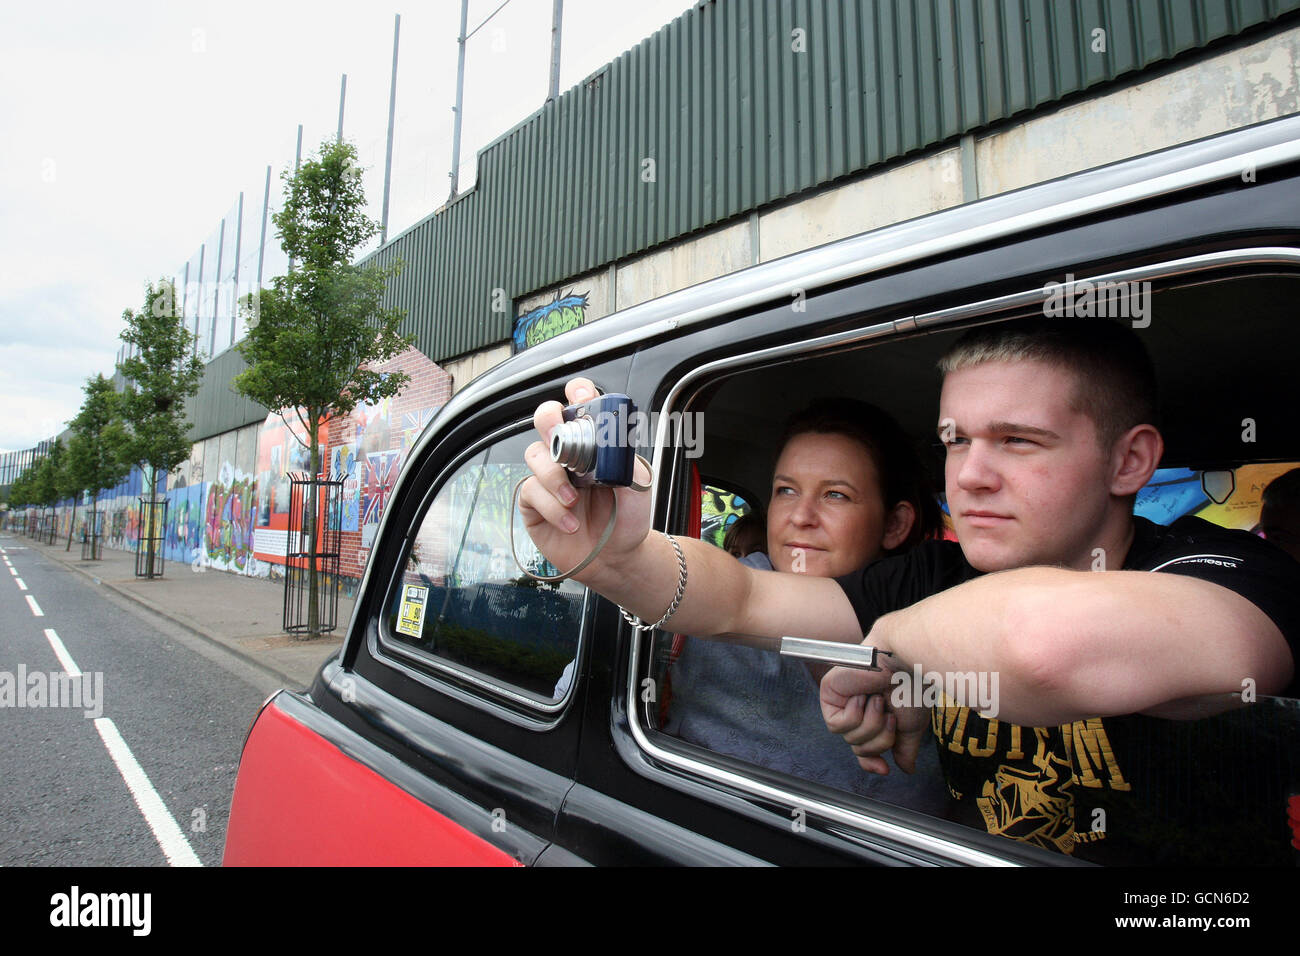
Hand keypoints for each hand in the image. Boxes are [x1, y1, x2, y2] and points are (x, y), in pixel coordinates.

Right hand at [518, 378, 652, 582]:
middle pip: (545, 419)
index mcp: (592, 442)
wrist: (617, 559)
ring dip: (553, 476)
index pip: (579, 405)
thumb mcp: (637, 483)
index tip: (582, 396)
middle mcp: (567, 454)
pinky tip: (571, 522)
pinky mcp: (534, 503)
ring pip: (534, 454)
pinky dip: (552, 507)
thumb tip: (608, 439)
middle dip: (548, 422)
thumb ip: (623, 457)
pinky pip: (531, 491)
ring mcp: (548, 477)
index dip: (577, 393)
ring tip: (573, 499)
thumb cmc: (626, 518)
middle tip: (560, 441)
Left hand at [820, 665, 930, 774]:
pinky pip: (836, 725)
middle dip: (880, 739)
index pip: (866, 750)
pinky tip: (862, 697)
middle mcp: (859, 711)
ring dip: (870, 724)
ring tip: (878, 701)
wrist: (903, 665)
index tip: (884, 769)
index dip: (872, 763)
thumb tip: (906, 769)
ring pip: (849, 739)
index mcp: (876, 718)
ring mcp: (844, 703)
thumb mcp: (911, 725)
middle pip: (860, 749)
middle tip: (890, 716)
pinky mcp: (830, 694)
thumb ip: (905, 748)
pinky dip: (854, 714)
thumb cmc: (911, 687)